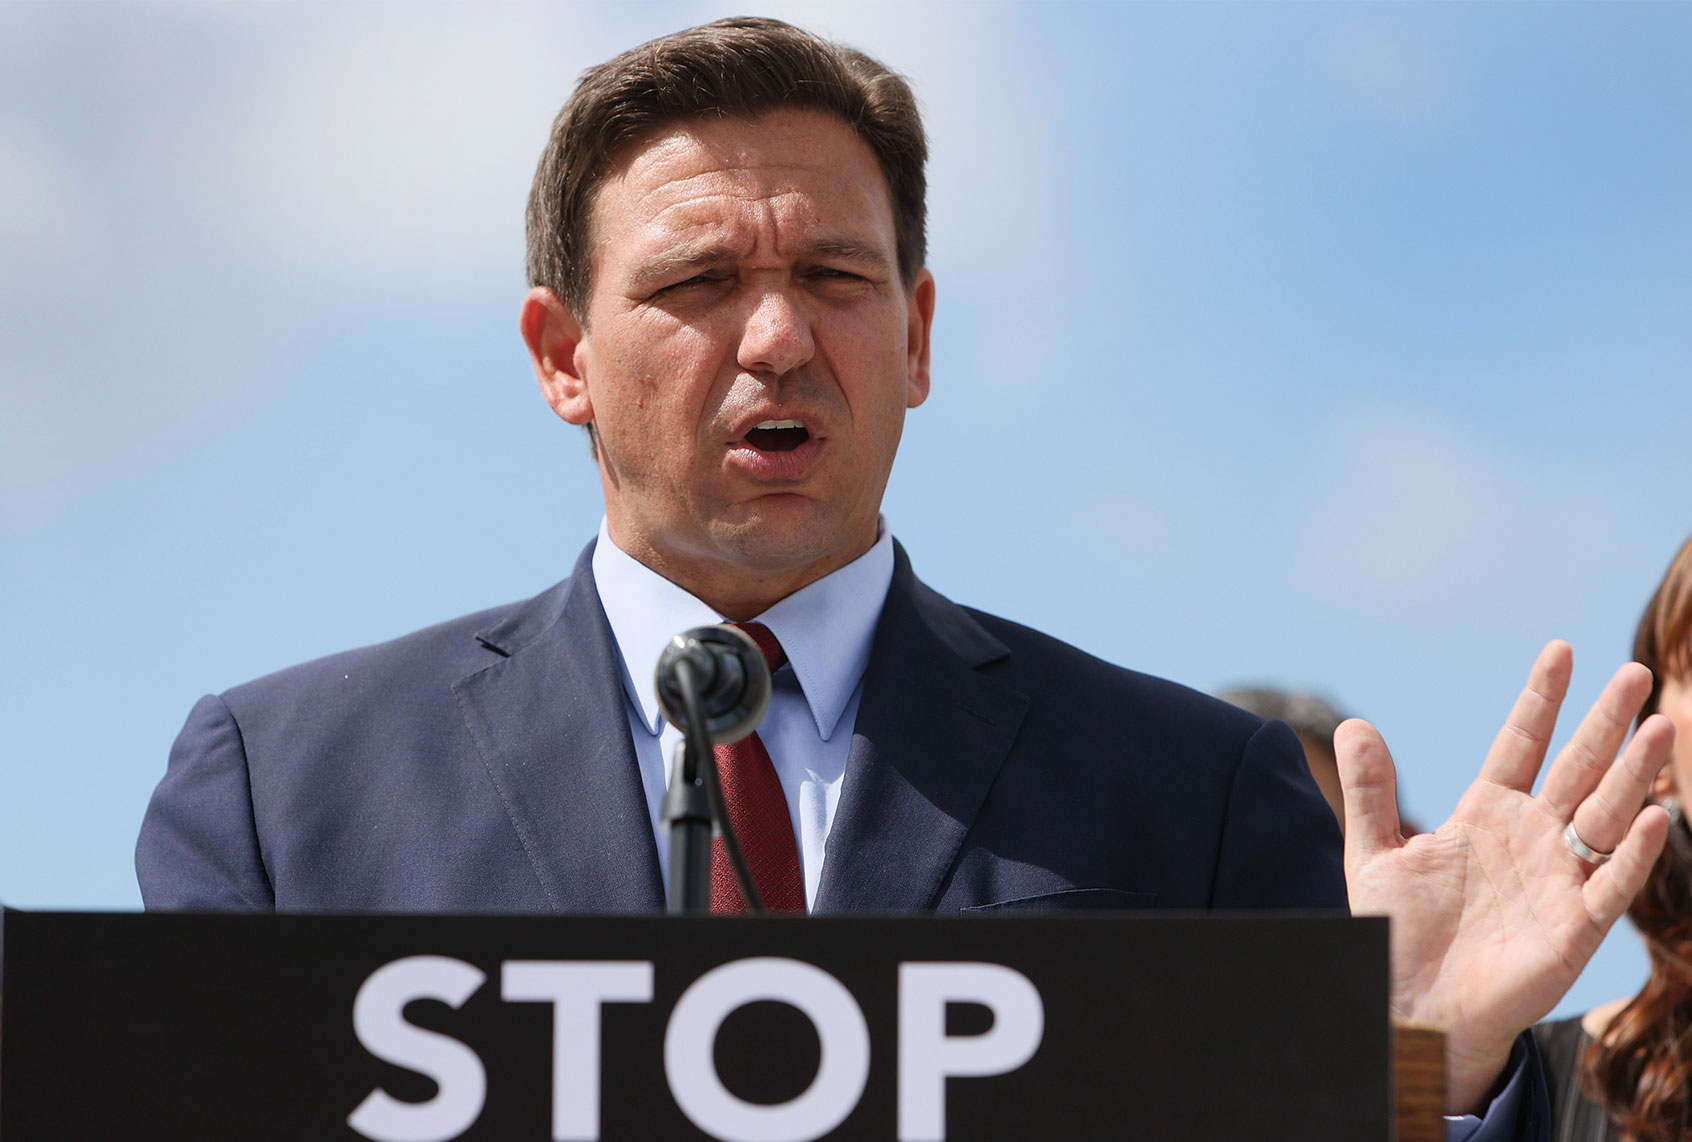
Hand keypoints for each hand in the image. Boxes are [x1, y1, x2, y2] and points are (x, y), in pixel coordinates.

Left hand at [1338, 641, 1675, 1114]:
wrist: (1411, 1007)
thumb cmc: (1396, 933)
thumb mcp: (1374, 852)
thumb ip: (1370, 790)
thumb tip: (1353, 723)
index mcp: (1485, 814)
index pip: (1521, 744)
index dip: (1541, 700)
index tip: (1560, 650)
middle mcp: (1530, 838)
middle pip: (1576, 768)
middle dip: (1605, 722)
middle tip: (1636, 673)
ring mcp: (1557, 880)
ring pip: (1604, 815)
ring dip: (1632, 774)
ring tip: (1660, 727)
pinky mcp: (1574, 929)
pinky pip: (1610, 884)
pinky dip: (1630, 853)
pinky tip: (1648, 817)